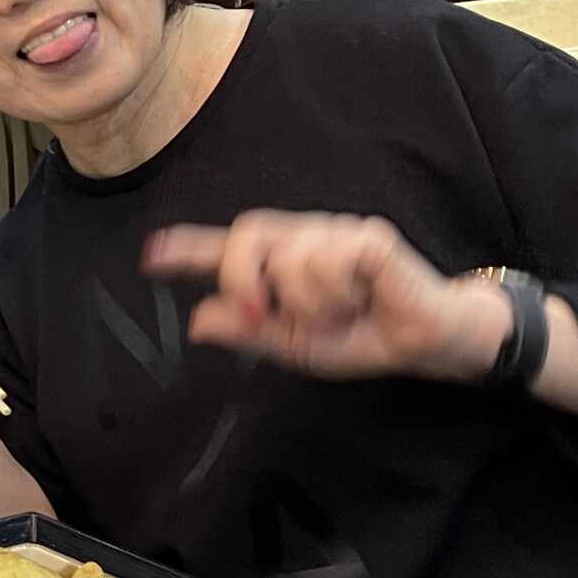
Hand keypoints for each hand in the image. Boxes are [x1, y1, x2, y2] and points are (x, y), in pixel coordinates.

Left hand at [142, 210, 508, 381]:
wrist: (426, 343)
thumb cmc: (362, 336)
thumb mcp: (295, 346)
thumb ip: (248, 331)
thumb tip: (198, 320)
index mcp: (279, 264)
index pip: (226, 248)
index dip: (187, 248)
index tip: (150, 255)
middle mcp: (302, 239)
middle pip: (248, 235)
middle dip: (244, 277)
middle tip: (263, 316)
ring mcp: (335, 232)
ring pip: (291, 257)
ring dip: (311, 303)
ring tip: (342, 314)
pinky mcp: (367, 236)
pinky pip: (331, 260)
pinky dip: (339, 293)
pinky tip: (362, 299)